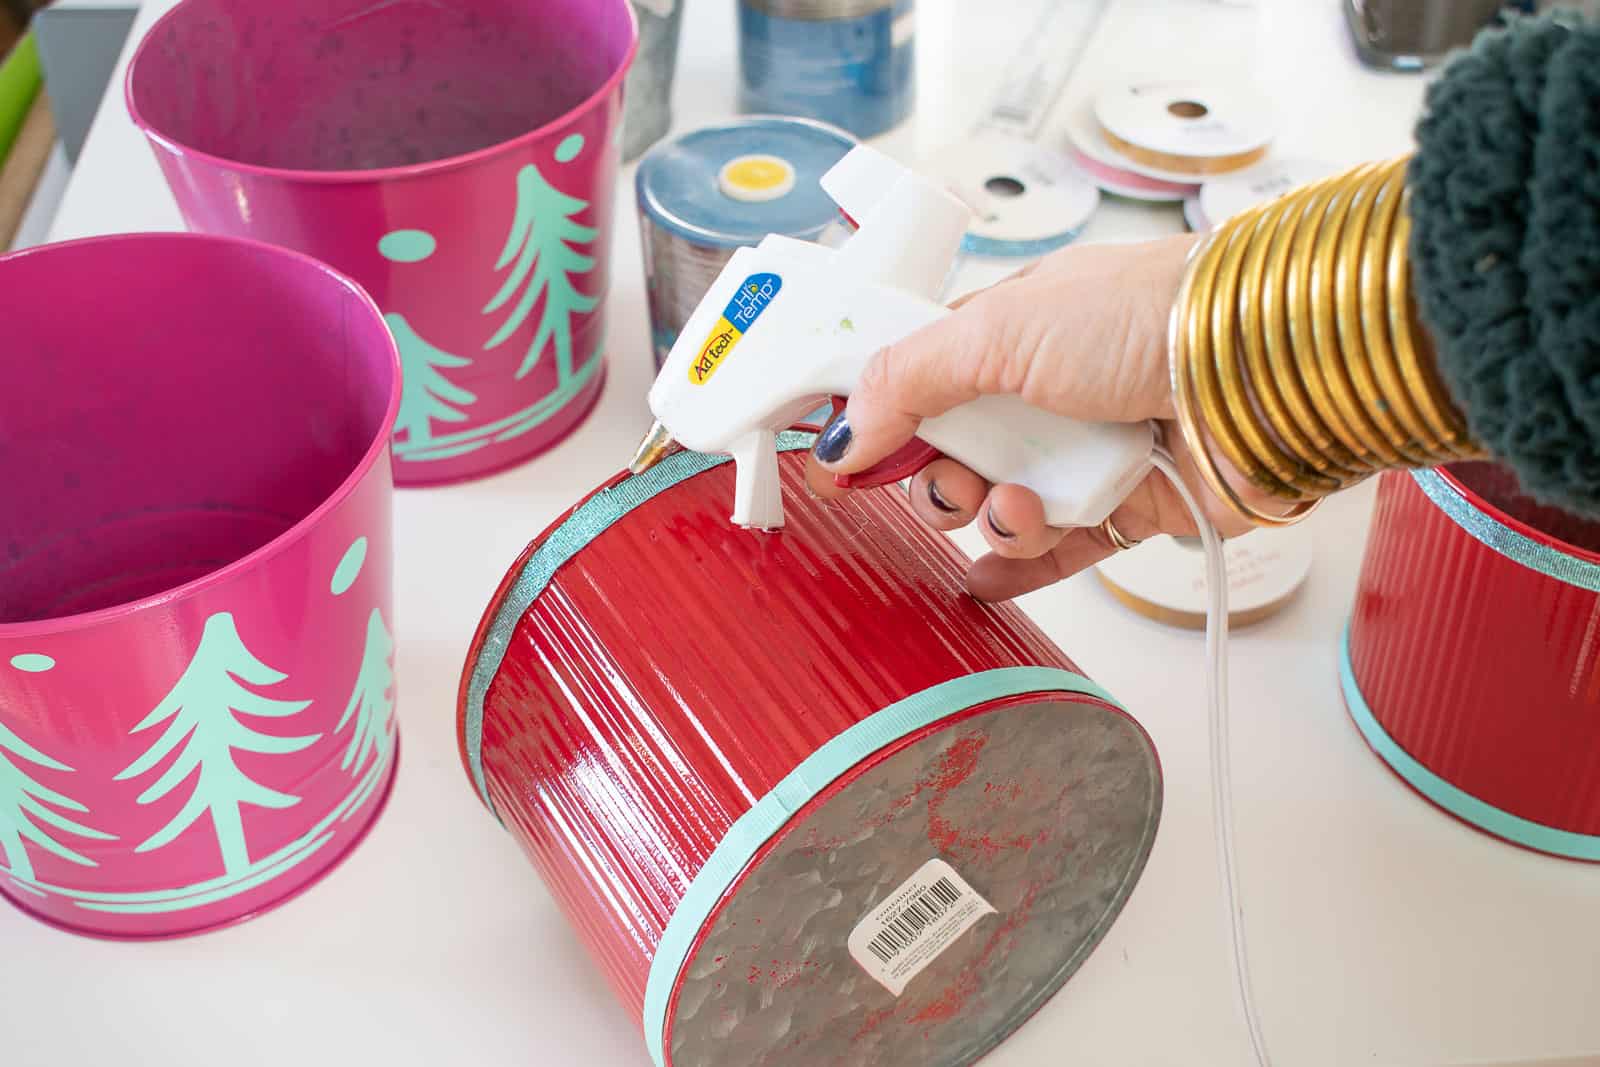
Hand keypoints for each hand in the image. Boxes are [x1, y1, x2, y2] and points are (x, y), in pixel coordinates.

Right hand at [805, 235, 1278, 601]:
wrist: (1259, 368)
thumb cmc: (1147, 316)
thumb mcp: (1001, 326)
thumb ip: (909, 379)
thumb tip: (841, 435)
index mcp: (1010, 331)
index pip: (920, 380)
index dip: (879, 420)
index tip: (839, 458)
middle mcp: (1043, 393)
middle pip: (950, 455)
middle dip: (936, 478)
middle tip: (948, 478)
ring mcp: (1083, 453)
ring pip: (998, 508)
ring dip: (993, 516)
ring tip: (1021, 503)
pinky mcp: (1124, 510)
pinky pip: (1054, 552)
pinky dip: (1017, 567)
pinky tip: (981, 583)